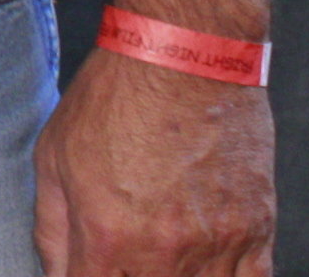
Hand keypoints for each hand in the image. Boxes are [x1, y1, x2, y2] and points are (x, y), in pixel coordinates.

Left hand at [34, 49, 275, 273]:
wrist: (182, 53)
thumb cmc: (114, 97)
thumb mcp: (52, 157)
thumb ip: (51, 230)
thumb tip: (56, 274)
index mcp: (107, 239)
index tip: (87, 267)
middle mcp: (164, 254)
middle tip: (123, 250)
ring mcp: (216, 246)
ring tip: (160, 259)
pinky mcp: (256, 230)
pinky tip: (207, 268)